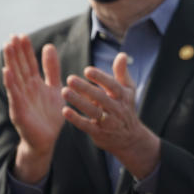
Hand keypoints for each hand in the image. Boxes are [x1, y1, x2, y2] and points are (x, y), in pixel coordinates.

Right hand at [2, 35, 63, 182]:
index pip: (29, 63)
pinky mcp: (19, 111)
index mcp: (35, 84)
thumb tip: (49, 46)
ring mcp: (21, 99)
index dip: (25, 50)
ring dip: (11, 62)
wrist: (47, 140)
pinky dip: (11, 83)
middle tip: (12, 36)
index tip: (22, 35)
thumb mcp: (55, 88)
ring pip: (15, 78)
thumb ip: (52, 69)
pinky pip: (14, 95)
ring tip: (7, 47)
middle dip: (16, 52)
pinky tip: (7, 71)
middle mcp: (26, 89)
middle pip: (20, 67)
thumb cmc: (50, 114)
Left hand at [61, 52, 159, 179]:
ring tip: (64, 91)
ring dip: (78, 102)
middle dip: (85, 88)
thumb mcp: (127, 90)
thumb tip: (122, 55)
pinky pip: (86, 126)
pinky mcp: (99, 133)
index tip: (87, 70)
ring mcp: (108, 122)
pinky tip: (65, 111)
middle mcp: (116, 109)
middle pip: (100, 97)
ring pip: (93, 111)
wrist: (129, 138)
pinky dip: (76, 119)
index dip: (101, 78)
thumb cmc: (124, 108)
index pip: (112, 85)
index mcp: (122, 96)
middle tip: (70, 78)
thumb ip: (122, 73)